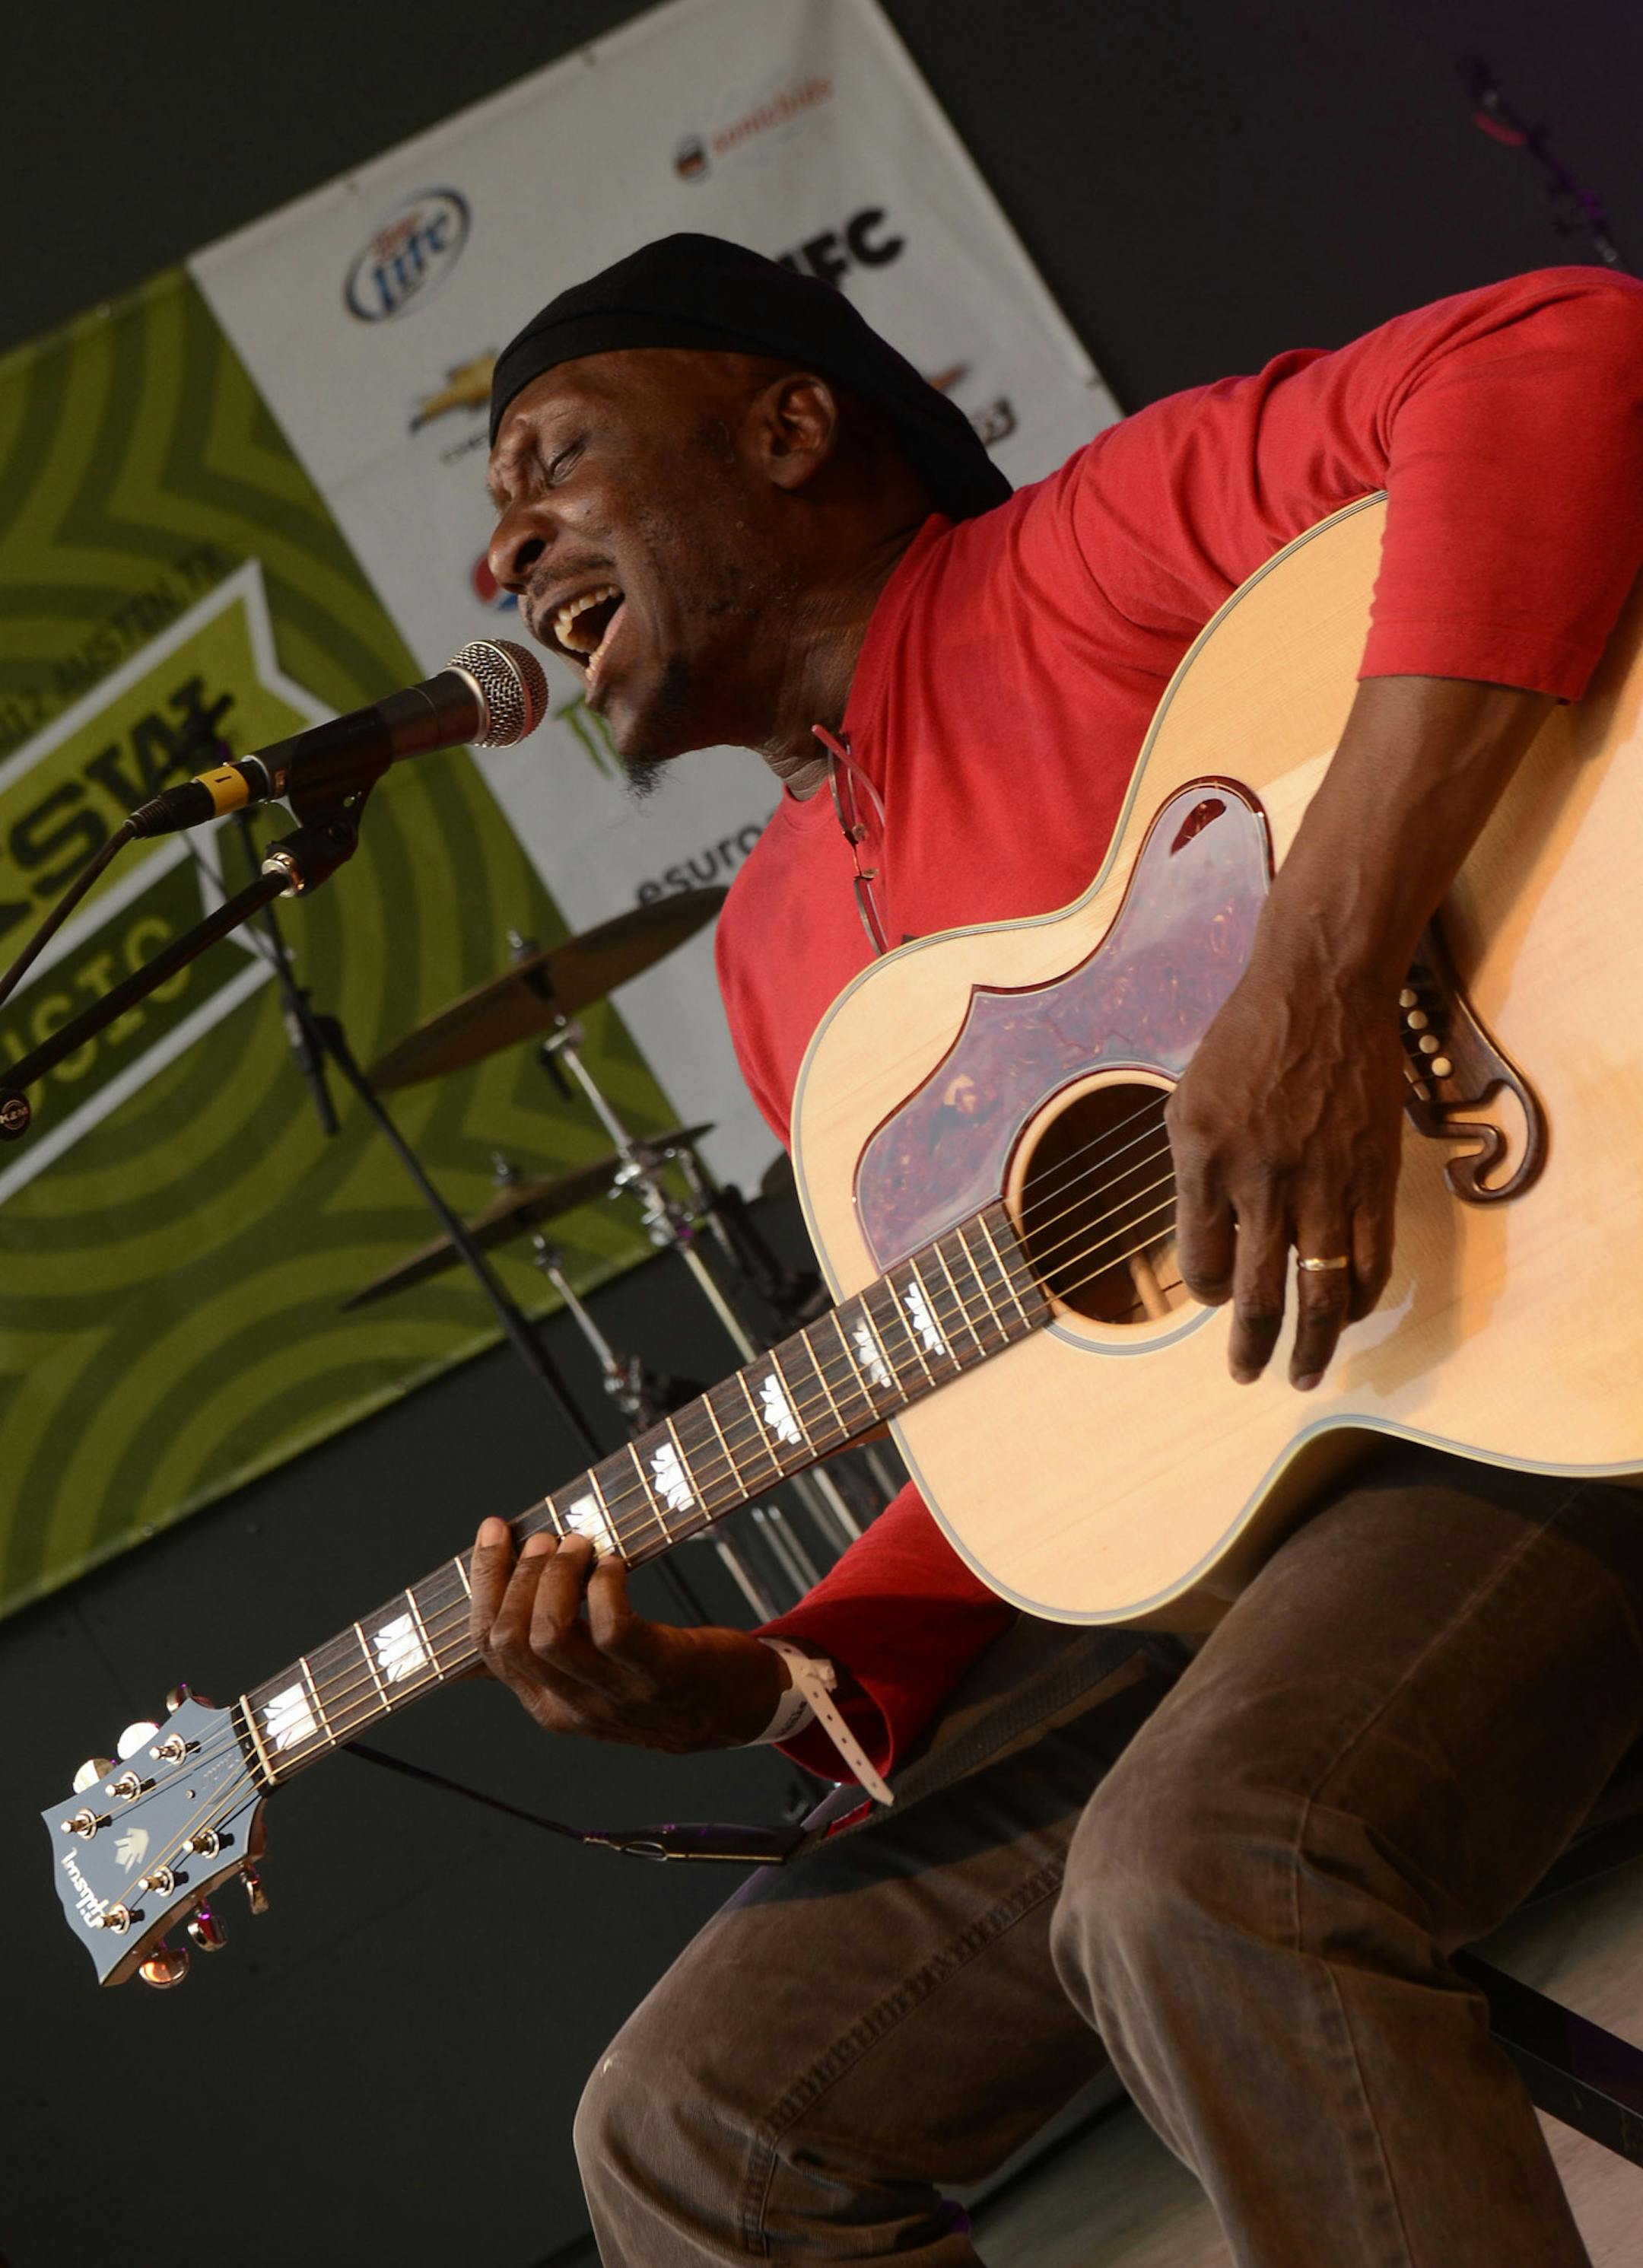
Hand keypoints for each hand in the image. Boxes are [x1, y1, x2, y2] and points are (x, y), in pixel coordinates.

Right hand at [467, 1518, 787, 1750]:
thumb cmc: (660, 1681)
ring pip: (552, 1632)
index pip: (489, 1646)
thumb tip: (492, 1614)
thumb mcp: (593, 1683)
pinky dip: (606, 1585)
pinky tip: (615, 1565)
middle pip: (512, 1637)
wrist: (737, 1711)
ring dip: (558, 1574)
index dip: (485, 1583)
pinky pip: (612, 1627)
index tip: (495, 1532)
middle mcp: (574, 1707)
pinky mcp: (659, 1672)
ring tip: (581, 1545)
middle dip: (519, 1575)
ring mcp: (617, 1695)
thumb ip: (548, 1656)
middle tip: (547, 1538)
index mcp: (548, 1705)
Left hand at [1165, 957, 1404, 1388]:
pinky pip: (1370, 1260)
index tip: (1216, 1297)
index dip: (1206, 1292)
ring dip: (1311, 1345)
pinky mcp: (1372, 1178)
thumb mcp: (1188, 1103)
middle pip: (1257, 1295)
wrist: (1321, 991)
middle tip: (1247, 1377)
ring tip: (1300, 1374)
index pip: (1200, 1262)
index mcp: (1203, 1163)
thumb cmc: (1245, 1043)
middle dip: (1250, 1348)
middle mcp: (1260, 1182)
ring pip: (1318, 1293)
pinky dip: (1360, 1297)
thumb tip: (1206, 1245)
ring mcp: (1321, 1184)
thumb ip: (1193, 1177)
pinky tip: (1350, 1314)